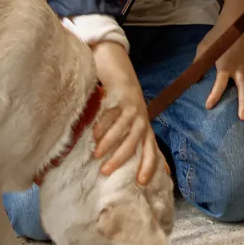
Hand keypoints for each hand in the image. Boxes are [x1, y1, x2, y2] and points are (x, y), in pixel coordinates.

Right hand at [87, 38, 160, 184]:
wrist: (114, 61)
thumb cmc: (117, 95)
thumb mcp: (123, 116)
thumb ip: (122, 135)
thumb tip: (109, 158)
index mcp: (143, 124)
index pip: (150, 148)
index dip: (150, 165)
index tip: (142, 183)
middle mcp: (141, 116)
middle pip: (138, 141)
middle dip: (124, 158)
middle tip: (107, 172)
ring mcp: (134, 104)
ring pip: (126, 128)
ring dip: (111, 142)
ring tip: (98, 154)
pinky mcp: (123, 94)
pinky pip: (114, 112)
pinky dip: (104, 124)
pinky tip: (93, 133)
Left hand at [200, 0, 243, 122]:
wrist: (233, 26)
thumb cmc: (216, 39)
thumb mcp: (203, 50)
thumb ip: (198, 65)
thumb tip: (193, 82)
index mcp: (225, 64)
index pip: (221, 82)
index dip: (215, 94)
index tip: (209, 106)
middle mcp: (239, 69)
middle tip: (243, 118)